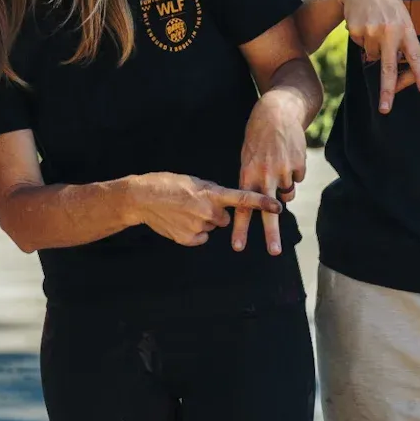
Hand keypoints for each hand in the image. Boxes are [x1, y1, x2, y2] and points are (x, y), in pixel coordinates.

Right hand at [129, 172, 279, 247]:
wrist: (141, 198)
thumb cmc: (166, 184)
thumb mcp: (193, 181)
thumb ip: (212, 191)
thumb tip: (223, 201)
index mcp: (211, 194)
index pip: (243, 199)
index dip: (262, 203)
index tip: (278, 208)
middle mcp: (209, 212)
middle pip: (225, 217)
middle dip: (215, 212)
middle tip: (195, 204)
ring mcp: (199, 228)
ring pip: (211, 227)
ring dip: (202, 221)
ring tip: (183, 211)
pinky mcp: (189, 240)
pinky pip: (200, 237)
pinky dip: (192, 231)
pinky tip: (179, 221)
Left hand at [233, 95, 305, 254]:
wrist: (277, 112)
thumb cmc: (258, 136)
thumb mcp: (248, 157)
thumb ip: (254, 181)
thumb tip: (273, 204)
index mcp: (248, 175)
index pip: (243, 207)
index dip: (241, 228)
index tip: (238, 247)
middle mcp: (265, 176)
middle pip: (268, 211)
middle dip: (271, 233)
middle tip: (273, 253)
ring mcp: (283, 171)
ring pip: (287, 193)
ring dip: (284, 185)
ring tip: (279, 163)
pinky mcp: (298, 166)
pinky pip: (297, 178)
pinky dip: (294, 171)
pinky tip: (289, 155)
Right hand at [338, 0, 419, 112]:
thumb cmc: (388, 4)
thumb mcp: (402, 17)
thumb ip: (403, 39)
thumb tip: (397, 67)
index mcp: (406, 28)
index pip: (416, 56)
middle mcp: (390, 31)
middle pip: (389, 67)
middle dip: (387, 90)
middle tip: (385, 109)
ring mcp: (372, 31)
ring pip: (372, 55)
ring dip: (373, 46)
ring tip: (376, 25)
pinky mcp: (356, 30)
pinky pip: (360, 45)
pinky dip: (362, 38)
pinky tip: (365, 22)